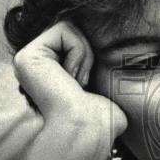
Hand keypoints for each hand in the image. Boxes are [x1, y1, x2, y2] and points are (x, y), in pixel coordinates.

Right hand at [13, 20, 127, 159]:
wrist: (89, 131)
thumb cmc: (101, 119)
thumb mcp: (104, 86)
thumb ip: (101, 67)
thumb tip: (132, 55)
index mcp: (50, 75)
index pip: (80, 42)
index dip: (93, 57)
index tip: (89, 86)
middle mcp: (36, 68)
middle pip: (75, 31)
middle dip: (88, 54)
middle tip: (84, 85)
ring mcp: (28, 62)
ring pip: (70, 28)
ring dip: (85, 54)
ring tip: (78, 83)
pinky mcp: (27, 57)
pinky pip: (64, 29)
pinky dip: (79, 51)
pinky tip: (73, 79)